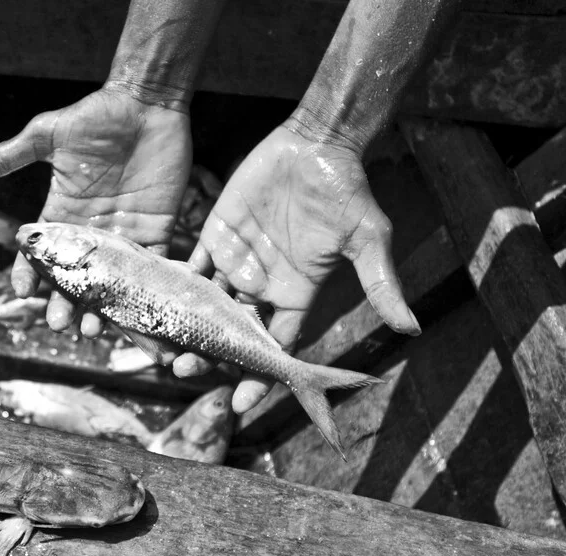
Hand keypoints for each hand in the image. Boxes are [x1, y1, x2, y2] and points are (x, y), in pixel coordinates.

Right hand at [0, 84, 190, 335]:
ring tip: (93, 330)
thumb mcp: (48, 134)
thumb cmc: (96, 115)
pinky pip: (152, 268)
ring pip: (109, 282)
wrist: (146, 103)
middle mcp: (89, 232)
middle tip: (60, 324)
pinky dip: (147, 291)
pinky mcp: (155, 232)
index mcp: (61, 214)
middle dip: (64, 304)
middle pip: (73, 278)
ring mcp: (122, 235)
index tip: (23, 293)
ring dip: (101, 308)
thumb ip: (12, 155)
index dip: (28, 275)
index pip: (39, 253)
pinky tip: (139, 314)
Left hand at [176, 120, 419, 412]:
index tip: (240, 402)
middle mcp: (263, 284)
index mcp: (295, 293)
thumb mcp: (367, 239)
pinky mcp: (215, 234)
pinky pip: (190, 266)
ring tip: (164, 350)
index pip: (275, 346)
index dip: (259, 376)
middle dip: (211, 357)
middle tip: (185, 371)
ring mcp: (237, 260)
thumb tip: (411, 328)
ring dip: (186, 329)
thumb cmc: (346, 191)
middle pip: (233, 333)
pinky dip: (174, 285)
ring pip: (207, 306)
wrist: (317, 143)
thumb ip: (378, 283)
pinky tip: (154, 303)